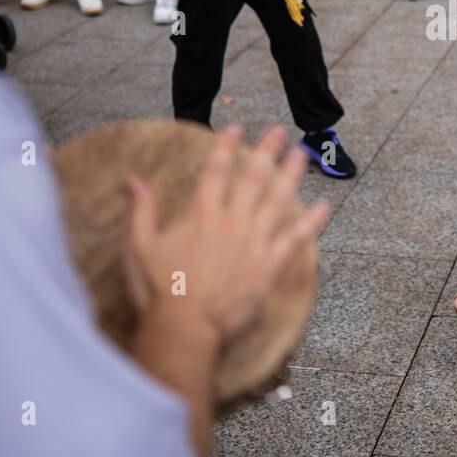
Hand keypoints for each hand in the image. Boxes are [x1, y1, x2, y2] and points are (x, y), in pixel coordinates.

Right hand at [123, 125, 329, 340]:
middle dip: (267, 151)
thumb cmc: (159, 290)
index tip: (235, 128)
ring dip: (291, 175)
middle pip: (253, 177)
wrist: (184, 329)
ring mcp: (253, 243)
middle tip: (279, 130)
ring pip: (278, 200)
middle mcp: (231, 222)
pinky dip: (311, 223)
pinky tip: (324, 207)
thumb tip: (133, 180)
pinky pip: (295, 240)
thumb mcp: (139, 247)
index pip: (215, 170)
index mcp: (201, 215)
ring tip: (302, 155)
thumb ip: (140, 211)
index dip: (226, 146)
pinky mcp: (268, 267)